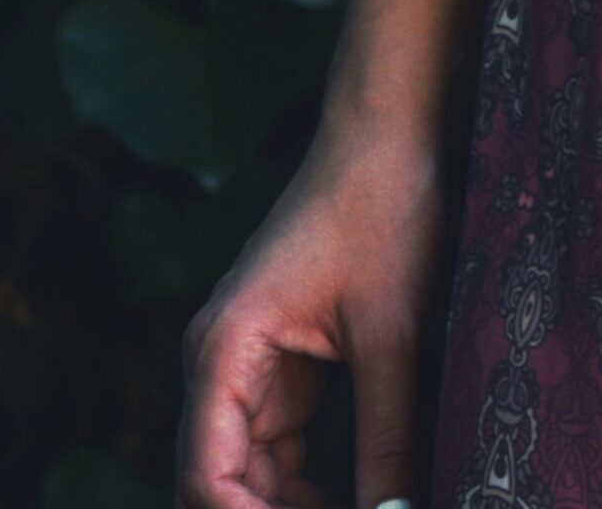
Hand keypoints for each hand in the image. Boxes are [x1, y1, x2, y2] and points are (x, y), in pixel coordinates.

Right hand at [176, 121, 444, 508]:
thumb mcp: (394, 333)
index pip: (207, 480)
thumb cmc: (383, 208)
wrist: (389, 130)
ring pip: (250, 473)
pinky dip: (307, 485)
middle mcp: (219, 362)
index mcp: (224, 350)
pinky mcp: (282, 361)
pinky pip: (279, 446)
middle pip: (220, 483)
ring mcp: (247, 362)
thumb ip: (388, 438)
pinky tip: (359, 502)